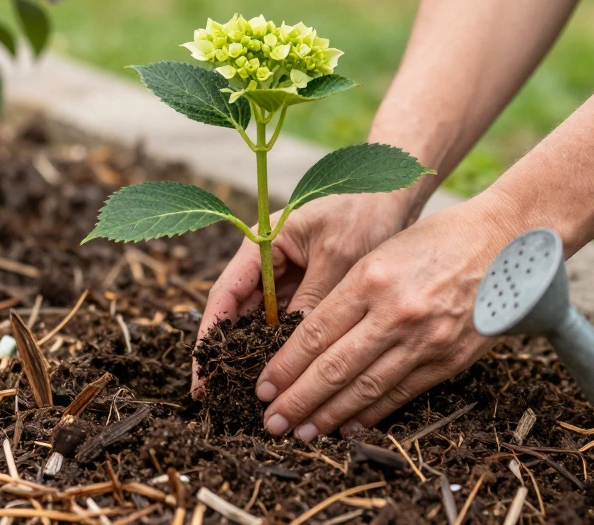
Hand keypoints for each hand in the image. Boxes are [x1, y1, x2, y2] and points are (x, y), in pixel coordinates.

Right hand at [192, 192, 410, 393]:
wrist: (393, 197)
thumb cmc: (364, 214)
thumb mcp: (338, 256)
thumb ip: (314, 299)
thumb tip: (296, 350)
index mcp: (262, 245)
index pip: (225, 295)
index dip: (209, 336)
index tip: (200, 374)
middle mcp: (267, 264)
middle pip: (237, 315)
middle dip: (227, 354)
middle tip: (214, 395)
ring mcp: (286, 279)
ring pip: (262, 325)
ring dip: (256, 357)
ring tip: (248, 396)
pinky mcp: (306, 292)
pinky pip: (289, 325)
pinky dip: (285, 350)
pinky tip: (283, 379)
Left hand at [254, 191, 520, 439]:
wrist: (504, 243)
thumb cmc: (436, 240)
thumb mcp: (382, 253)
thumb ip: (346, 294)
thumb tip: (307, 339)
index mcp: (371, 278)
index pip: (314, 334)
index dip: (284, 366)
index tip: (263, 386)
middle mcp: (396, 312)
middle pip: (333, 368)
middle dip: (297, 400)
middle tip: (271, 421)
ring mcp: (425, 340)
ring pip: (365, 389)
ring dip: (329, 416)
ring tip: (302, 432)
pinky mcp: (449, 360)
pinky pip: (401, 394)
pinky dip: (371, 414)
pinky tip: (347, 425)